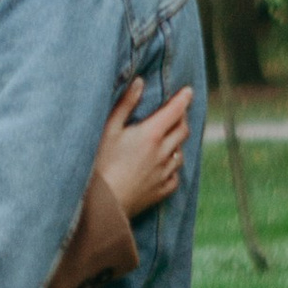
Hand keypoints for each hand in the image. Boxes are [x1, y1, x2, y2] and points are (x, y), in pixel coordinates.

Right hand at [96, 76, 192, 220]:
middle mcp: (163, 153)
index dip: (183, 99)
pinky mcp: (161, 191)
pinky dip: (172, 165)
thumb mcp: (108, 129)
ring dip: (178, 142)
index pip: (175, 111)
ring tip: (169, 137)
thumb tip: (140, 82)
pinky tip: (164, 164)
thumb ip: (125, 104)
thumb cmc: (99, 163)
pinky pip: (175, 175)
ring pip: (181, 152)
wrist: (102, 204)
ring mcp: (164, 173)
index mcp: (151, 134)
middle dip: (182, 117)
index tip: (188, 91)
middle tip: (176, 112)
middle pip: (183, 130)